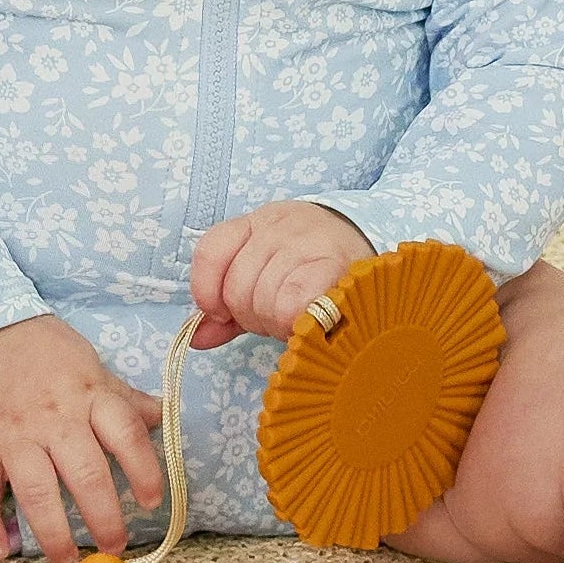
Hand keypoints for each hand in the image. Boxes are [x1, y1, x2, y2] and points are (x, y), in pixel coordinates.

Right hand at [0, 316, 163, 562]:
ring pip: (37, 492)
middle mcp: (55, 418)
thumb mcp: (88, 364)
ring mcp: (12, 433)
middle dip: (105, 519)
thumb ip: (122, 397)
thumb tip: (162, 416)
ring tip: (66, 556)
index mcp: (88, 396)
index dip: (145, 471)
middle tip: (114, 547)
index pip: (128, 435)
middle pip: (87, 475)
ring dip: (54, 533)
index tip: (151, 501)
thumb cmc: (39, 346)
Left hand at [189, 201, 373, 348]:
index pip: (210, 252)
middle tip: (276, 317)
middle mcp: (277, 227)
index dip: (207, 291)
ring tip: (296, 317)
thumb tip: (194, 338)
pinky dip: (293, 320)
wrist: (368, 244)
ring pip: (265, 300)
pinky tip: (305, 322)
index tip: (222, 313)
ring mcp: (306, 242)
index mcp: (253, 224)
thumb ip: (226, 310)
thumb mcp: (263, 275)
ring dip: (276, 323)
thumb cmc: (309, 267)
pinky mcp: (335, 264)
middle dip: (252, 316)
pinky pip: (295, 301)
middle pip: (238, 287)